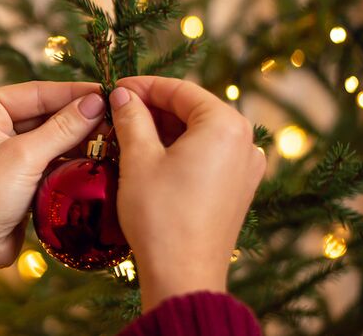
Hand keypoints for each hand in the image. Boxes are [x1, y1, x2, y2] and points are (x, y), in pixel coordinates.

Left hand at [0, 81, 103, 334]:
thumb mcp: (25, 157)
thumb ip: (63, 128)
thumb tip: (96, 103)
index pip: (35, 92)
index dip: (73, 93)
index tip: (107, 93)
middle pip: (43, 112)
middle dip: (77, 117)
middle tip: (115, 117)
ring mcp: (1, 149)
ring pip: (48, 135)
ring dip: (76, 138)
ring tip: (111, 136)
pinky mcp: (14, 173)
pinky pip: (47, 157)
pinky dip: (68, 158)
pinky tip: (95, 156)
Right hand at [108, 76, 265, 310]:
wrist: (183, 276)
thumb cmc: (161, 216)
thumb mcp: (139, 159)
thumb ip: (132, 118)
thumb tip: (123, 96)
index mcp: (226, 126)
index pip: (181, 90)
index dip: (144, 86)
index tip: (116, 88)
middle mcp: (245, 142)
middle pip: (193, 109)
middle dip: (154, 108)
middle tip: (117, 111)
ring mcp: (246, 167)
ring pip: (199, 133)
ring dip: (164, 130)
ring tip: (128, 133)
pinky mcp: (239, 189)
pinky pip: (208, 155)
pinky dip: (180, 150)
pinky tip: (150, 156)